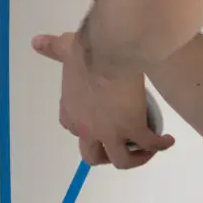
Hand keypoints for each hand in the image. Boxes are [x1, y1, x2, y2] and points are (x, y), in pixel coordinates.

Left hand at [32, 31, 174, 168]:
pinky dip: (159, 145)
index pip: (73, 128)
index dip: (85, 127)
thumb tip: (35, 42)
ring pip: (121, 160)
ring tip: (147, 147)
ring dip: (134, 157)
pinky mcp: (134, 129)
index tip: (97, 119)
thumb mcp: (64, 48)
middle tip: (120, 143)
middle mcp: (87, 128)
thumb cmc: (86, 49)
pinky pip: (149, 145)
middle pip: (93, 156)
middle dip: (106, 154)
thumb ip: (52, 48)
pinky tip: (167, 140)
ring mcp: (111, 132)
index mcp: (71, 110)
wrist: (109, 52)